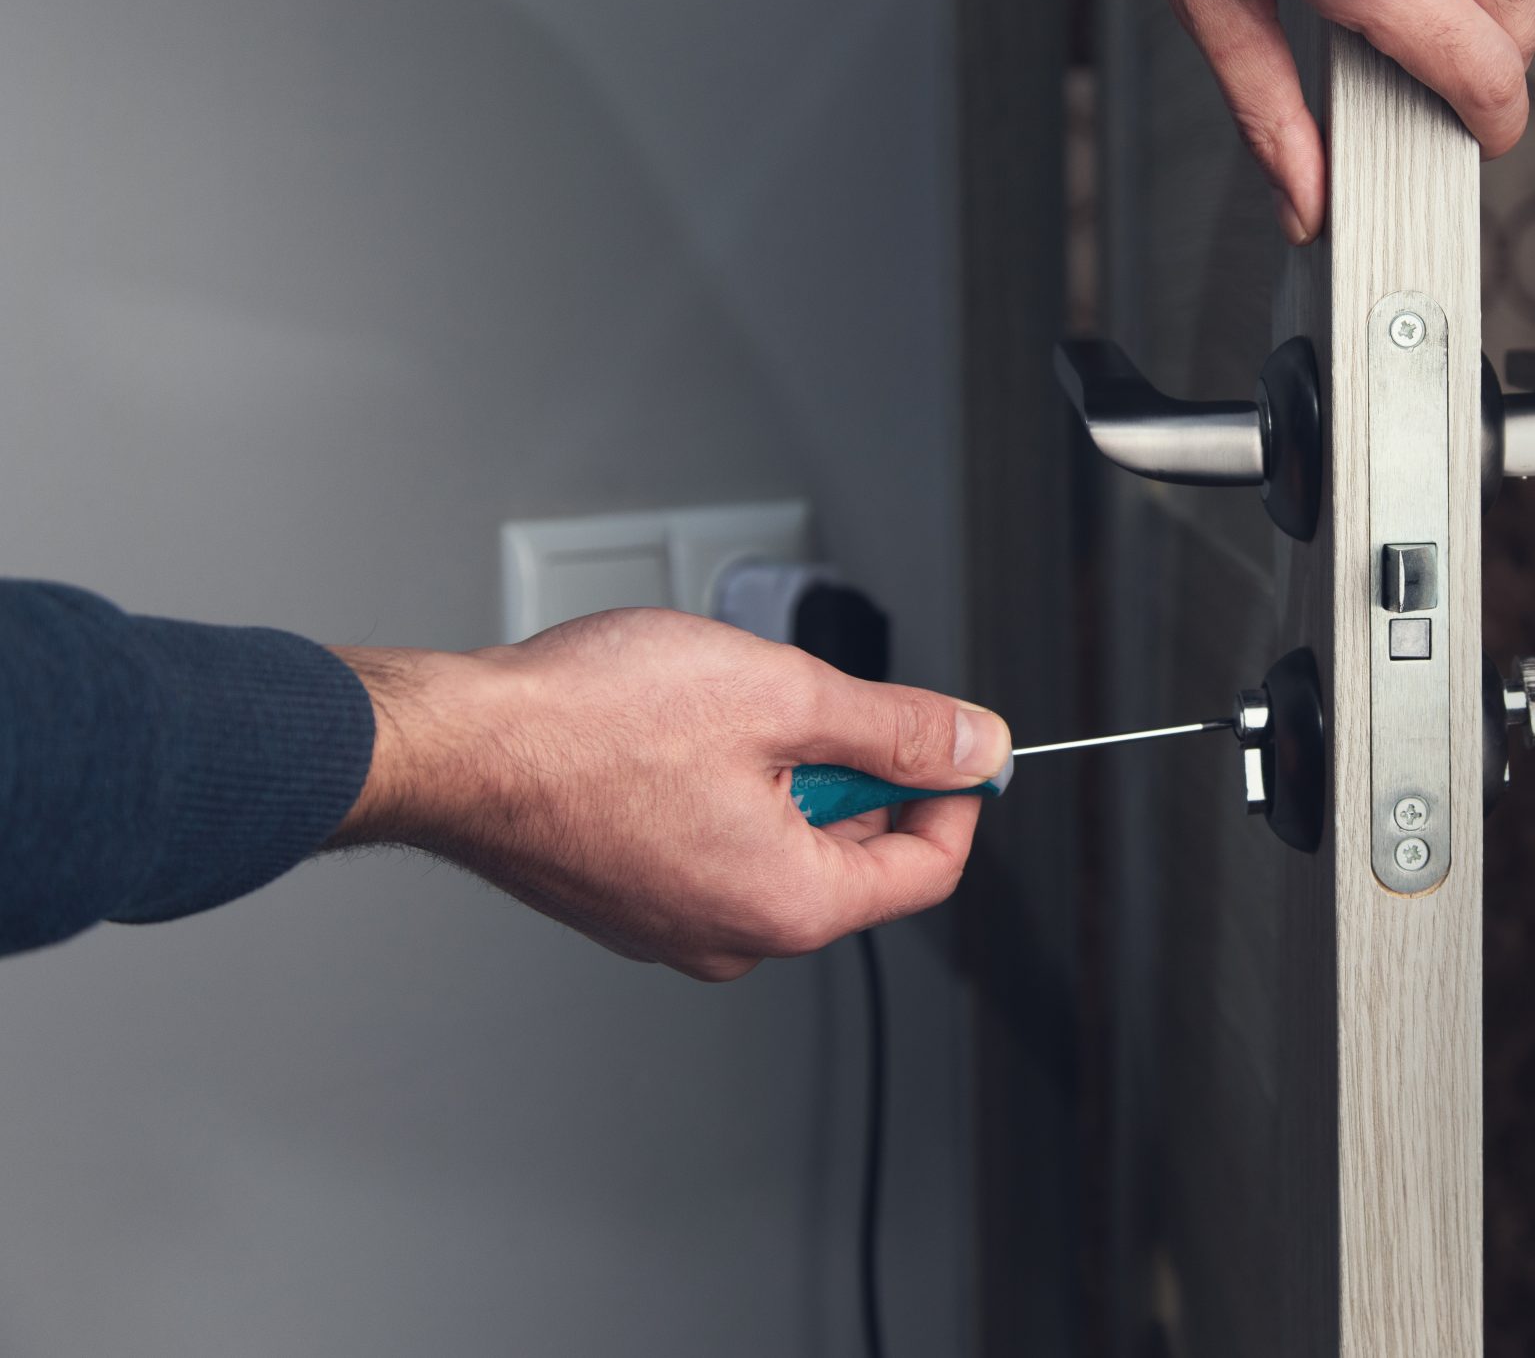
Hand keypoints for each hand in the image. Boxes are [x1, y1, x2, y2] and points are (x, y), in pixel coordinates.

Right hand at [327, 609, 1009, 980]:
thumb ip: (897, 729)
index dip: (957, 794)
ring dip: (784, 773)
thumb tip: (976, 745)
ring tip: (724, 710)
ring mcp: (671, 927)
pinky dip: (723, 789)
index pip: (927, 871)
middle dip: (855, 771)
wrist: (456, 745)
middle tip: (812, 699)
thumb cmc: (592, 723)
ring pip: (780, 842)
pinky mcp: (626, 900)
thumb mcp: (785, 697)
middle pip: (852, 855)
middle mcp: (731, 940)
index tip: (957, 741)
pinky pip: (714, 845)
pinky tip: (675, 736)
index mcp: (787, 907)